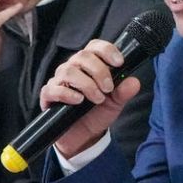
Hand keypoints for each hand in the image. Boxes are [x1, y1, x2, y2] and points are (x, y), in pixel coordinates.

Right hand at [39, 39, 140, 156]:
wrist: (85, 136)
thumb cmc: (98, 112)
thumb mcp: (115, 103)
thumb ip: (124, 92)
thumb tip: (134, 82)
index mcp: (89, 64)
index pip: (95, 47)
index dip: (107, 50)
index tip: (119, 62)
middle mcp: (73, 68)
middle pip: (82, 56)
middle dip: (99, 71)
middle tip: (108, 88)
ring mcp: (59, 81)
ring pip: (68, 71)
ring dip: (86, 84)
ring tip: (97, 99)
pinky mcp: (48, 96)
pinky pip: (53, 89)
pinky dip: (68, 94)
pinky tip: (79, 101)